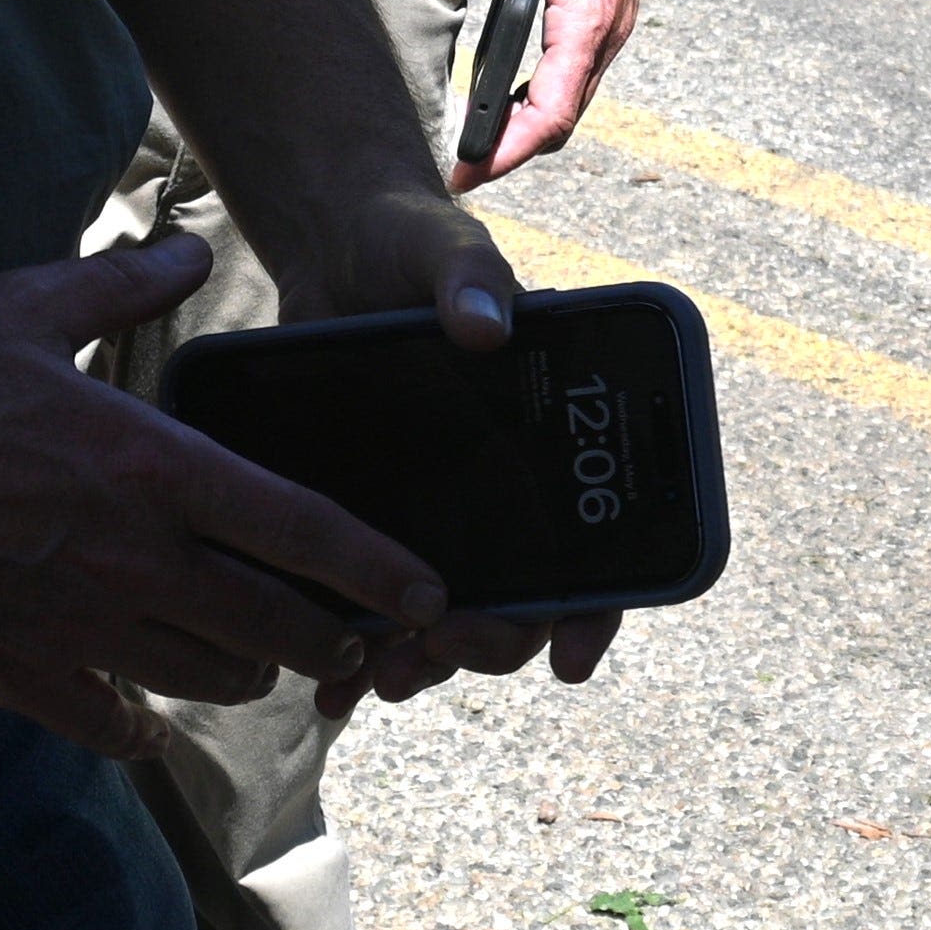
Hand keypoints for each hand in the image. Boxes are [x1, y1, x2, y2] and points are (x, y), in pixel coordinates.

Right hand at [0, 232, 470, 761]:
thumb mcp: (27, 306)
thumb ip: (125, 282)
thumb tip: (188, 251)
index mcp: (148, 470)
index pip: (298, 529)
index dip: (375, 567)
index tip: (428, 591)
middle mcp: (128, 562)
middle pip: (268, 626)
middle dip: (328, 638)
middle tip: (357, 637)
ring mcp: (74, 630)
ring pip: (203, 680)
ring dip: (244, 671)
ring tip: (260, 653)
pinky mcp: (17, 675)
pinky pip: (110, 723)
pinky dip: (140, 723)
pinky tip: (147, 714)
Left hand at [281, 185, 621, 711]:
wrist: (337, 250)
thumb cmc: (414, 242)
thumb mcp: (447, 248)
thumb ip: (471, 279)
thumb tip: (489, 326)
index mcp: (548, 433)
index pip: (601, 534)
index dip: (597, 604)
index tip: (571, 656)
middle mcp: (506, 484)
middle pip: (524, 596)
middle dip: (493, 640)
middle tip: (446, 648)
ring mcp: (441, 507)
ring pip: (452, 616)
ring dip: (426, 663)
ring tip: (380, 682)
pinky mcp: (377, 516)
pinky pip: (381, 599)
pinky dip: (362, 650)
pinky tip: (329, 687)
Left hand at [430, 0, 663, 185]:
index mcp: (588, 16)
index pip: (550, 113)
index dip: (504, 152)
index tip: (464, 171)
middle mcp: (610, 28)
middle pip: (563, 119)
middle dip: (511, 150)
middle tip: (459, 167)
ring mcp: (616, 19)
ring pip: (574, 97)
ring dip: (529, 124)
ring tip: (477, 139)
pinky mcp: (612, 6)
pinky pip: (580, 69)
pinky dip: (545, 93)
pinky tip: (509, 93)